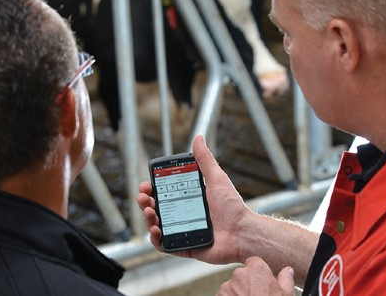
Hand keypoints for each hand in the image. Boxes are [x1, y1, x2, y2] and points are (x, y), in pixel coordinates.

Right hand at [137, 135, 254, 263]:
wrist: (242, 232)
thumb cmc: (232, 207)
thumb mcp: (216, 179)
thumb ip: (205, 160)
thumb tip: (198, 138)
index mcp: (189, 199)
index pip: (164, 193)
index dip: (152, 189)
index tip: (146, 184)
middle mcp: (183, 215)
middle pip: (156, 208)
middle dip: (145, 202)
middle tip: (143, 197)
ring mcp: (182, 232)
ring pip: (156, 226)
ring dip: (147, 218)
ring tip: (149, 211)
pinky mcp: (184, 247)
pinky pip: (164, 246)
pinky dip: (156, 239)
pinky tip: (156, 230)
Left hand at [217, 257, 294, 295]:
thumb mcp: (286, 295)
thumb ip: (285, 280)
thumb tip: (288, 271)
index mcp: (256, 270)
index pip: (254, 262)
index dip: (258, 273)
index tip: (261, 282)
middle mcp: (240, 274)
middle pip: (242, 275)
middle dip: (247, 283)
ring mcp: (227, 286)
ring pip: (232, 286)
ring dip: (238, 293)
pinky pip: (224, 295)